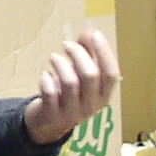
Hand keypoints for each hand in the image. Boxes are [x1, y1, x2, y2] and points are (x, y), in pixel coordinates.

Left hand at [23, 28, 121, 145]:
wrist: (48, 124)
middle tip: (66, 45)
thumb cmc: (67, 94)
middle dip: (77, 54)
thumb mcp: (80, 74)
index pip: (111, 74)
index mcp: (103, 96)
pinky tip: (45, 76)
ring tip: (54, 58)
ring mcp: (72, 113)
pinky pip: (49, 93)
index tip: (95, 35)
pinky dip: (46, 79)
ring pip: (69, 82)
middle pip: (90, 75)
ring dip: (60, 64)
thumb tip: (91, 31)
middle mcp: (91, 107)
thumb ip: (87, 53)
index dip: (105, 53)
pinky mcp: (52, 115)